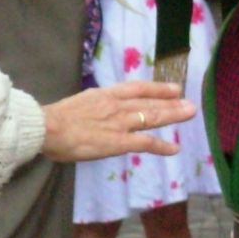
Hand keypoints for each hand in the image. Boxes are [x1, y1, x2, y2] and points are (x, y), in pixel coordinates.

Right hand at [42, 82, 196, 163]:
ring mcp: (119, 123)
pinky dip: (161, 146)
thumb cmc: (57, 118)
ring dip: (172, 115)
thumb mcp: (81, 102)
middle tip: (190, 103)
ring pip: (151, 117)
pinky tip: (174, 149)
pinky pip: (145, 143)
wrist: (48, 128)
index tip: (174, 88)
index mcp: (105, 94)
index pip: (137, 88)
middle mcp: (116, 105)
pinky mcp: (118, 142)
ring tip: (189, 114)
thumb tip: (103, 109)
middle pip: (149, 102)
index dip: (158, 88)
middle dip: (172, 102)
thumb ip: (97, 105)